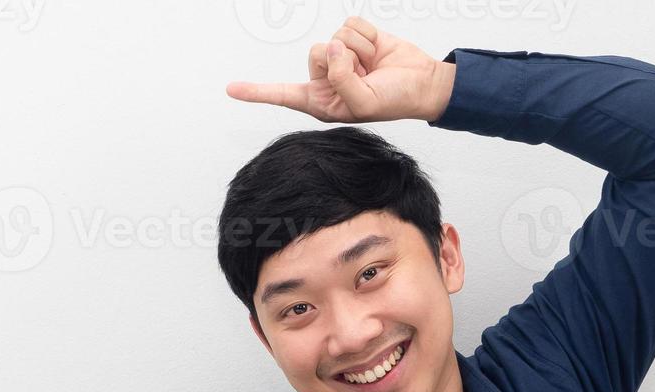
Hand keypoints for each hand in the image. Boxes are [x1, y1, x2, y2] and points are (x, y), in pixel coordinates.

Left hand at [226, 17, 455, 123]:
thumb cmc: (394, 101)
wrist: (423, 84)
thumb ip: (342, 79)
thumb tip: (333, 47)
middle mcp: (326, 78)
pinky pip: (351, 25)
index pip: (284, 94)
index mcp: (321, 101)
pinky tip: (378, 53)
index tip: (231, 89)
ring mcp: (340, 57)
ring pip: (334, 37)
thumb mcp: (363, 103)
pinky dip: (369, 37)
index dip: (258, 91)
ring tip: (375, 67)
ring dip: (360, 50)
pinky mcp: (354, 38)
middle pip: (315, 54)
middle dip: (344, 61)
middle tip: (365, 76)